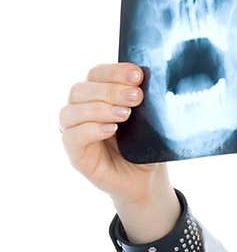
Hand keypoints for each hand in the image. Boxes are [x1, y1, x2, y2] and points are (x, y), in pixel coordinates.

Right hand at [59, 62, 168, 205]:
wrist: (147, 180)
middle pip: (81, 90)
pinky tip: (111, 129)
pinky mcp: (76, 155)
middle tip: (136, 96)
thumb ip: (143, 101)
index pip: (95, 74)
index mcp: (97, 97)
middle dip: (110, 90)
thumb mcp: (148, 121)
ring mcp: (75, 133)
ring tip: (126, 114)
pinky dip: (91, 129)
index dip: (114, 71)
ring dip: (100, 108)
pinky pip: (72, 137)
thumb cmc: (144, 147)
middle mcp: (81, 112)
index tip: (137, 75)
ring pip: (72, 111)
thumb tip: (147, 81)